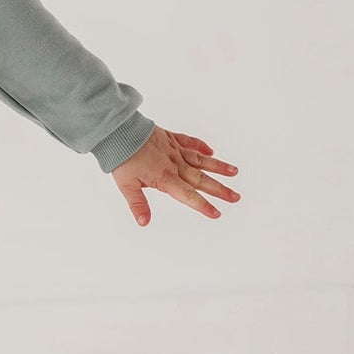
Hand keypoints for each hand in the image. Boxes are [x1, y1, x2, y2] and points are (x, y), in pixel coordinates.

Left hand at [111, 127, 239, 226]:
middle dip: (220, 190)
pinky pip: (189, 142)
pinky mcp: (171, 138)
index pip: (188, 195)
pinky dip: (201, 146)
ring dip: (218, 167)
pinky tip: (211, 150)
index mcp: (165, 177)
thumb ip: (138, 204)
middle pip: (201, 179)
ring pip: (201, 160)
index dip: (203, 205)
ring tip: (234, 172)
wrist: (118, 131)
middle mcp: (175, 164)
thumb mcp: (126, 185)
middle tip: (236, 197)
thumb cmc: (121, 158)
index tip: (217, 213)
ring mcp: (175, 150)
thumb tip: (144, 222)